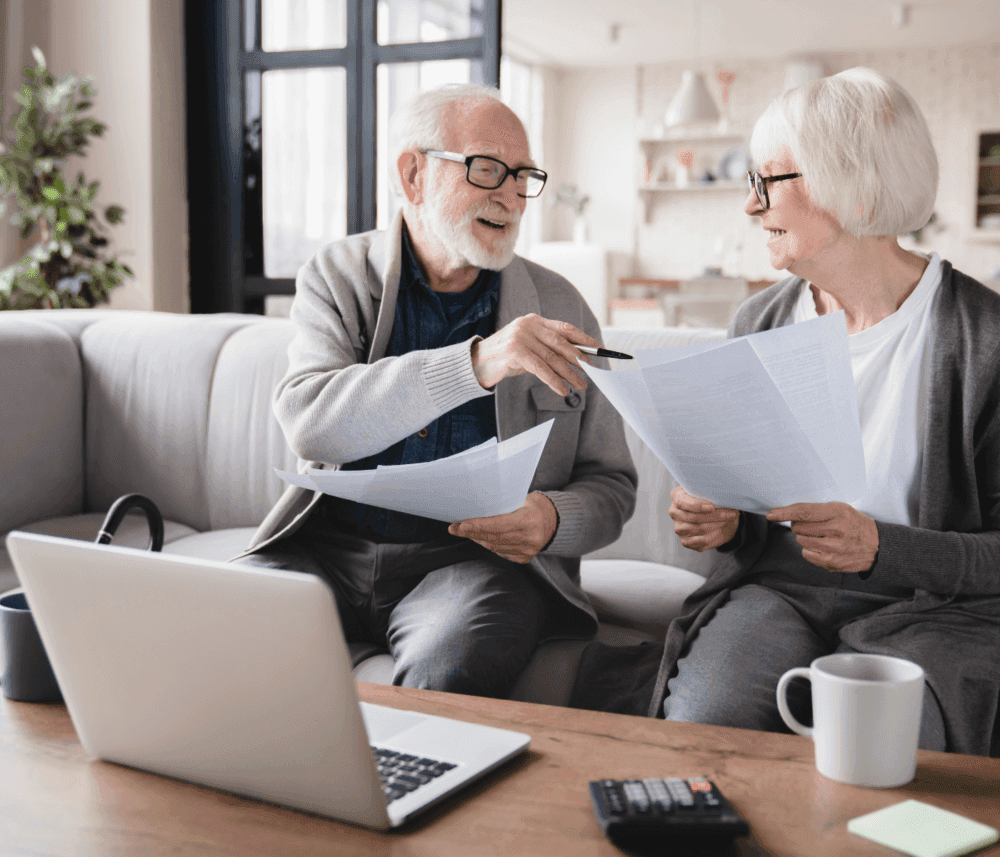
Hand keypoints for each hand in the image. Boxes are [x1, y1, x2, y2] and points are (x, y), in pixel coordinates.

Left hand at [447, 492, 557, 563]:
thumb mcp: (521, 499)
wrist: (553, 520)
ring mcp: (528, 550)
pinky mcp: (525, 558)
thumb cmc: (533, 506)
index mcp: (529, 519)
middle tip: (455, 528)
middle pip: (493, 537)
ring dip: (478, 539)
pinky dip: (490, 545)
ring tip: (466, 531)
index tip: (461, 525)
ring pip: (495, 547)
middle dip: (472, 532)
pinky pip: (501, 553)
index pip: (498, 525)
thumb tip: (475, 508)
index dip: (478, 525)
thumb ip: (502, 505)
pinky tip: (482, 538)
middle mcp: (530, 537)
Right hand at [471, 313, 599, 395]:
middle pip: (561, 343)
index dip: (584, 339)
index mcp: (534, 321)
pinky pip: (540, 369)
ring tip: (581, 385)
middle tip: (591, 372)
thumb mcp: (529, 349)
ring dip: (569, 374)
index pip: (565, 328)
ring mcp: (521, 337)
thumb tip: (578, 361)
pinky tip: (562, 390)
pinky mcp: (514, 351)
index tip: (599, 349)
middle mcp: (528, 325)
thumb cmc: (505, 358)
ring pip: (553, 358)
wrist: (476, 363)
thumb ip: (548, 349)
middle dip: (579, 359)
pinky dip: (554, 381)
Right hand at [668, 486, 739, 550]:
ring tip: (728, 520)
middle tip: (731, 513)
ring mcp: (679, 528)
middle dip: (715, 516)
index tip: (712, 507)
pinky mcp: (685, 541)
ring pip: (699, 529)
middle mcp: (674, 512)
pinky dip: (714, 535)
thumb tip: (724, 496)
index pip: (682, 502)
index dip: (697, 505)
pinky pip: (701, 540)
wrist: (719, 519)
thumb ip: (712, 493)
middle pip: (693, 517)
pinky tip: (721, 529)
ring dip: (717, 525)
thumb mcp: (711, 493)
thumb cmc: (713, 502)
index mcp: (677, 496)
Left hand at [766, 502, 878, 572]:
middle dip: (800, 525)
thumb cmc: (855, 524)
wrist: (877, 546)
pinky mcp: (831, 562)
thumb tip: (789, 514)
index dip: (784, 513)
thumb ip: (818, 510)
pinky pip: (806, 554)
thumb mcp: (841, 509)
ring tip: (822, 536)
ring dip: (806, 537)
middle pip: (798, 527)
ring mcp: (833, 548)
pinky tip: (824, 547)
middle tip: (814, 525)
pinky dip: (810, 550)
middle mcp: (835, 530)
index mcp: (838, 512)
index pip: (804, 511)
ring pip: (801, 540)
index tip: (771, 514)